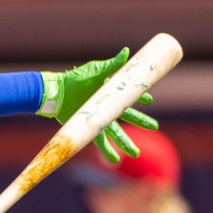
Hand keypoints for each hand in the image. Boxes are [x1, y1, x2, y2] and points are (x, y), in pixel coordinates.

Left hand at [37, 48, 157, 162]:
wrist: (57, 92)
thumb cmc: (75, 80)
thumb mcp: (96, 71)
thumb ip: (112, 65)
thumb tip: (127, 51)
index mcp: (110, 94)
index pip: (129, 98)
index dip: (140, 99)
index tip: (150, 101)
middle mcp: (105, 107)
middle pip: (127, 117)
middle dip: (141, 122)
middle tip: (154, 127)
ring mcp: (98, 118)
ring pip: (116, 133)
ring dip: (126, 143)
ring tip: (135, 153)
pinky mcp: (89, 127)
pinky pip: (100, 142)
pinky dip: (107, 151)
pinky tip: (115, 160)